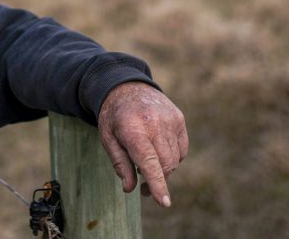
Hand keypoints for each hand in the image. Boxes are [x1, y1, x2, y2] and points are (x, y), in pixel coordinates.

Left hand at [97, 81, 188, 207]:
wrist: (126, 86)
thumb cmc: (114, 117)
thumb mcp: (107, 139)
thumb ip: (119, 164)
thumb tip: (130, 189)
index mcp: (134, 130)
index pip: (149, 162)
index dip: (157, 184)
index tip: (164, 202)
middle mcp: (155, 124)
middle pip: (165, 164)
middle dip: (157, 181)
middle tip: (143, 189)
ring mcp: (170, 120)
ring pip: (174, 159)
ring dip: (164, 169)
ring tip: (147, 165)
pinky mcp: (179, 119)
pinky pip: (181, 149)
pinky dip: (172, 157)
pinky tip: (158, 151)